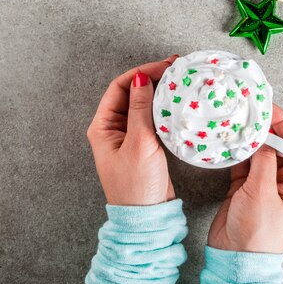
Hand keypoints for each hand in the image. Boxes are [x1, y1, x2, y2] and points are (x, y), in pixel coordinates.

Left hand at [86, 55, 178, 205]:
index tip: (163, 66)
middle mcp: (112, 129)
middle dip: (152, 78)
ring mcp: (128, 137)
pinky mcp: (143, 145)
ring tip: (180, 80)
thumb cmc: (137, 185)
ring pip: (143, 105)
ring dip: (159, 92)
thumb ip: (140, 110)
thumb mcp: (139, 143)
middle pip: (131, 94)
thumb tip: (140, 78)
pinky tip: (178, 102)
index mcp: (102, 127)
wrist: (147, 217)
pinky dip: (164, 108)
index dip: (140, 73)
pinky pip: (152, 119)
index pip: (119, 88)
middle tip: (176, 68)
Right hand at [208, 104, 282, 252]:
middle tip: (247, 112)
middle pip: (277, 146)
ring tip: (234, 123)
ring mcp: (261, 184)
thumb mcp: (262, 193)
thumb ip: (263, 163)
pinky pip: (240, 164)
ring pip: (257, 153)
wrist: (236, 258)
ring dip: (247, 139)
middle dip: (264, 128)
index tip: (267, 109)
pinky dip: (234, 153)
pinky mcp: (242, 188)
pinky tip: (226, 143)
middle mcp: (282, 181)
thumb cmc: (258, 232)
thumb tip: (263, 138)